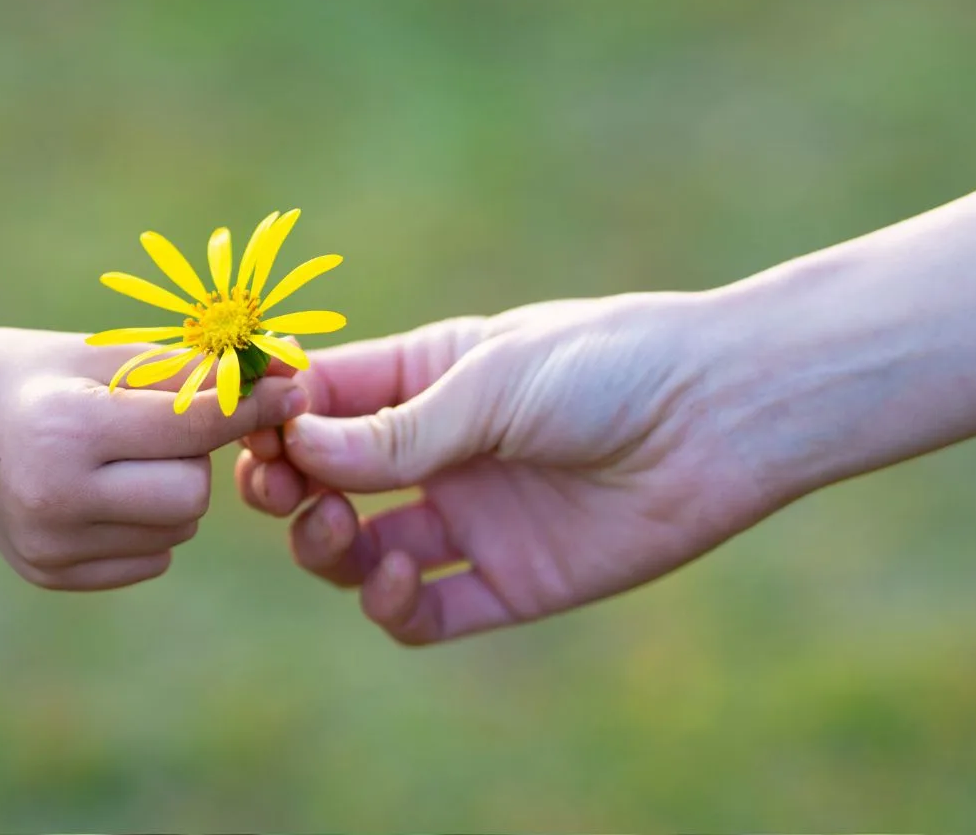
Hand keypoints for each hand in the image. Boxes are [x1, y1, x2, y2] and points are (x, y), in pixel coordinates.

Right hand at [0, 317, 304, 589]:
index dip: (249, 405)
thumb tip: (289, 374)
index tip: (292, 387)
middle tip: (163, 426)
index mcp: (68, 428)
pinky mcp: (52, 575)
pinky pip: (151, 557)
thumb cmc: (39, 372)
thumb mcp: (108, 355)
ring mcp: (50, 546)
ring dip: (173, 491)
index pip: (192, 425)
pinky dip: (148, 524)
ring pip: (177, 528)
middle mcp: (56, 497)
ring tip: (126, 456)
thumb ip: (194, 369)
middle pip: (192, 492)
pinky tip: (105, 491)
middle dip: (195, 457)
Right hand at [236, 295, 772, 644]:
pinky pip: (427, 611)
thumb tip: (295, 450)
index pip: (319, 402)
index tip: (252, 430)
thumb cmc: (608, 365)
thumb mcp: (491, 383)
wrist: (723, 416)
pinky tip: (393, 584)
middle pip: (324, 482)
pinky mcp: (508, 580)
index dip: (274, 419)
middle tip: (284, 491)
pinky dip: (391, 607)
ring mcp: (468, 518)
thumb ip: (397, 430)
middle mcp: (434, 452)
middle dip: (286, 488)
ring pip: (357, 551)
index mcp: (422, 381)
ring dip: (327, 547)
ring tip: (342, 530)